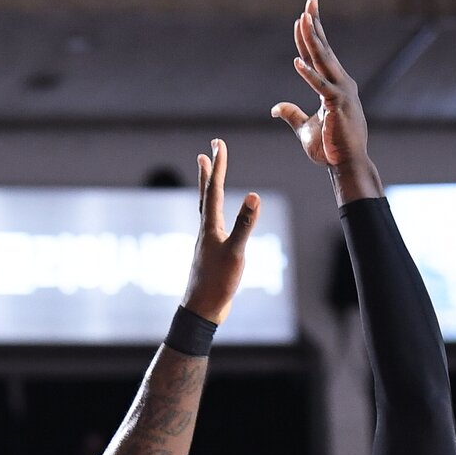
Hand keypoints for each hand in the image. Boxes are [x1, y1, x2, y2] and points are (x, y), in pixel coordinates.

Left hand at [180, 138, 259, 325]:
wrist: (202, 311)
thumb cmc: (217, 283)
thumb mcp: (236, 252)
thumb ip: (245, 224)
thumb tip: (253, 196)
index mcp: (210, 227)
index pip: (214, 190)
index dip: (218, 166)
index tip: (219, 144)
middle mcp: (205, 231)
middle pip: (205, 195)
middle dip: (208, 172)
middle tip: (206, 151)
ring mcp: (207, 243)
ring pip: (206, 209)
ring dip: (208, 190)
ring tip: (207, 177)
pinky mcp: (211, 255)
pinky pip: (212, 225)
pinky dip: (214, 213)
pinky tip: (217, 219)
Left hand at [271, 0, 380, 203]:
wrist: (347, 166)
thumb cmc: (330, 148)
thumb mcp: (305, 129)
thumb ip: (292, 114)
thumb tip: (275, 107)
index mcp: (334, 87)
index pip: (319, 57)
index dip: (309, 37)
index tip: (303, 16)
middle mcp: (341, 84)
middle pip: (323, 50)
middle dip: (315, 26)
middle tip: (310, 1)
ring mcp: (341, 94)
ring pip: (323, 62)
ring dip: (312, 40)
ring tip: (302, 20)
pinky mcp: (337, 107)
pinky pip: (320, 87)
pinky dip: (308, 75)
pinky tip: (297, 61)